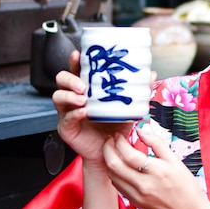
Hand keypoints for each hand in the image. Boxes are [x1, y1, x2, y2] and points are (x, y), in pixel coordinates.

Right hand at [52, 50, 131, 168]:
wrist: (111, 153)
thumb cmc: (116, 130)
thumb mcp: (128, 109)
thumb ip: (138, 93)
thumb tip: (151, 75)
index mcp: (86, 90)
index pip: (76, 71)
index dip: (75, 61)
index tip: (78, 55)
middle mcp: (74, 99)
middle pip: (62, 79)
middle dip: (70, 78)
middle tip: (83, 85)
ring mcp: (68, 113)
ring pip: (58, 97)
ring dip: (69, 95)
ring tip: (83, 99)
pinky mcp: (67, 128)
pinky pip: (66, 118)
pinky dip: (74, 114)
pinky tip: (83, 112)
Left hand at [102, 128, 209, 208]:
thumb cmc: (186, 189)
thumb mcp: (176, 162)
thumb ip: (157, 143)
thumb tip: (141, 130)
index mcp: (157, 171)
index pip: (128, 154)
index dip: (119, 142)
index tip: (119, 136)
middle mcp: (144, 185)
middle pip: (113, 165)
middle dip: (107, 149)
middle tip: (110, 141)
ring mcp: (137, 195)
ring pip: (112, 176)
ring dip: (109, 161)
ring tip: (114, 152)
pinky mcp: (135, 202)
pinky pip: (118, 185)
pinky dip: (115, 174)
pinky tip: (120, 167)